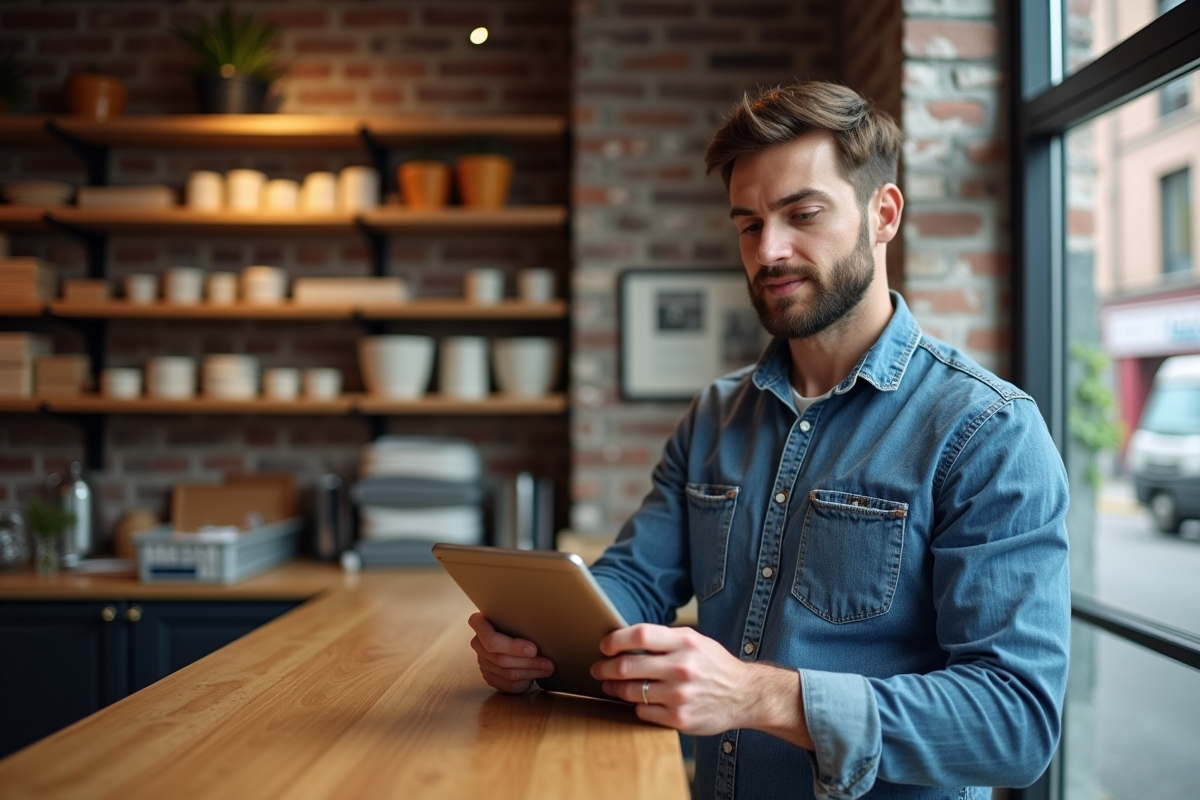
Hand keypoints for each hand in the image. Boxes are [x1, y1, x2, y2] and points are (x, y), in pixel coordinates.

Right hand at [467, 612, 554, 693]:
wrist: (514, 632)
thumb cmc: (518, 622)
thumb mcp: (517, 617)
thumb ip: (521, 622)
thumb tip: (544, 633)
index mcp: (479, 623)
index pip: (490, 638)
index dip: (512, 647)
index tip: (533, 649)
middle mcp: (477, 643)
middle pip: (501, 658)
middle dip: (528, 662)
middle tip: (548, 662)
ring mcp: (482, 661)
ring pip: (507, 673)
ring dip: (531, 672)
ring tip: (548, 667)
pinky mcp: (489, 676)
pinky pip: (508, 684)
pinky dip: (525, 681)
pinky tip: (537, 675)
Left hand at [590, 624, 810, 747]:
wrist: (746, 695)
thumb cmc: (713, 665)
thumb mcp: (694, 641)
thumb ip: (663, 639)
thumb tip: (623, 639)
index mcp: (685, 642)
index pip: (639, 636)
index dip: (614, 640)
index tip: (604, 646)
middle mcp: (683, 668)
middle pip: (628, 666)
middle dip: (605, 668)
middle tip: (597, 669)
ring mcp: (681, 695)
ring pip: (631, 692)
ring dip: (615, 689)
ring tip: (610, 686)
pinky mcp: (681, 719)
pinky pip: (644, 712)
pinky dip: (636, 706)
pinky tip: (637, 701)